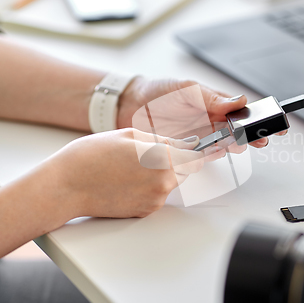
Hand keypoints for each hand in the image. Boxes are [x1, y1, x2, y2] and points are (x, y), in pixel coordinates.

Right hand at [43, 128, 214, 217]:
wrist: (65, 186)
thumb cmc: (91, 156)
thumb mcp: (130, 135)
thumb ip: (163, 140)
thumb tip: (186, 143)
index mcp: (163, 158)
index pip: (196, 156)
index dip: (195, 150)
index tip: (194, 147)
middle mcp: (164, 182)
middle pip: (185, 170)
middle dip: (175, 160)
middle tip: (150, 152)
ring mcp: (155, 199)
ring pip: (171, 182)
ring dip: (162, 173)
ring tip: (133, 166)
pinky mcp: (145, 211)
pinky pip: (158, 195)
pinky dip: (150, 187)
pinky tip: (128, 179)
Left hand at [116, 78, 285, 149]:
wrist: (130, 105)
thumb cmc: (159, 92)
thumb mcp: (187, 88)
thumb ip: (212, 97)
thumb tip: (238, 101)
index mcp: (215, 104)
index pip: (242, 112)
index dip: (258, 118)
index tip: (271, 122)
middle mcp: (211, 121)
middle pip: (239, 132)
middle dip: (253, 136)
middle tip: (261, 139)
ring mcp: (201, 136)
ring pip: (225, 145)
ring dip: (234, 146)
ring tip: (239, 145)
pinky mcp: (187, 149)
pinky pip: (205, 156)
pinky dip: (213, 156)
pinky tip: (218, 153)